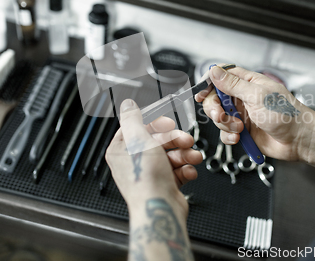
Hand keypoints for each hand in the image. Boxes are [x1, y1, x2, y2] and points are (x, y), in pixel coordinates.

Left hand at [106, 99, 202, 215]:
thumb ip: (133, 119)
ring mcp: (150, 174)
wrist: (160, 209)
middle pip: (158, 141)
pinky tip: (188, 171)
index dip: (155, 124)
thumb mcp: (139, 140)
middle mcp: (134, 162)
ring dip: (185, 154)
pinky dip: (185, 169)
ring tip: (193, 157)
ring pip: (171, 155)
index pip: (138, 128)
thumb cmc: (145, 179)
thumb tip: (127, 105)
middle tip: (185, 140)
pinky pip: (177, 171)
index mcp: (122, 151)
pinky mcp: (164, 184)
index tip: (168, 122)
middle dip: (175, 139)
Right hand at [197, 66, 314, 162]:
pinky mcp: (243, 131)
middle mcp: (244, 98)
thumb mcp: (257, 96)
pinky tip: (239, 138)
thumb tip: (215, 71)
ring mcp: (243, 115)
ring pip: (219, 117)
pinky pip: (226, 133)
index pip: (222, 76)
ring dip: (225, 124)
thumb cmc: (287, 114)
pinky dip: (229, 136)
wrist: (299, 140)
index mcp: (248, 83)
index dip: (208, 83)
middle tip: (221, 115)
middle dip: (215, 108)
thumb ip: (233, 84)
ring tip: (239, 128)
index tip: (200, 93)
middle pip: (215, 98)